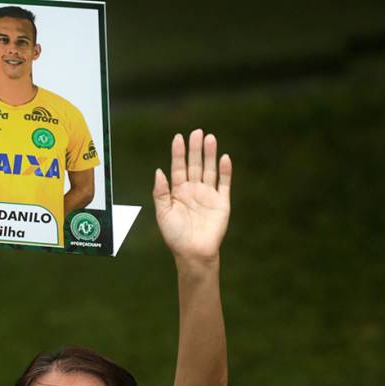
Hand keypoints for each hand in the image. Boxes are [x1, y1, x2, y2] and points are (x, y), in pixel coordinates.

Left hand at [153, 130, 231, 263]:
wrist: (193, 253)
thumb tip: (158, 171)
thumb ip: (161, 192)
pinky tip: (224, 158)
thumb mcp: (163, 213)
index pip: (178, 167)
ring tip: (210, 138)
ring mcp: (208, 195)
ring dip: (210, 154)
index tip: (178, 137)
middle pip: (195, 164)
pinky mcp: (222, 202)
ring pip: (209, 170)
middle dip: (195, 149)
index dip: (178, 153)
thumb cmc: (175, 236)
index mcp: (178, 192)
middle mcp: (193, 190)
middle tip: (197, 132)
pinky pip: (224, 183)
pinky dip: (225, 171)